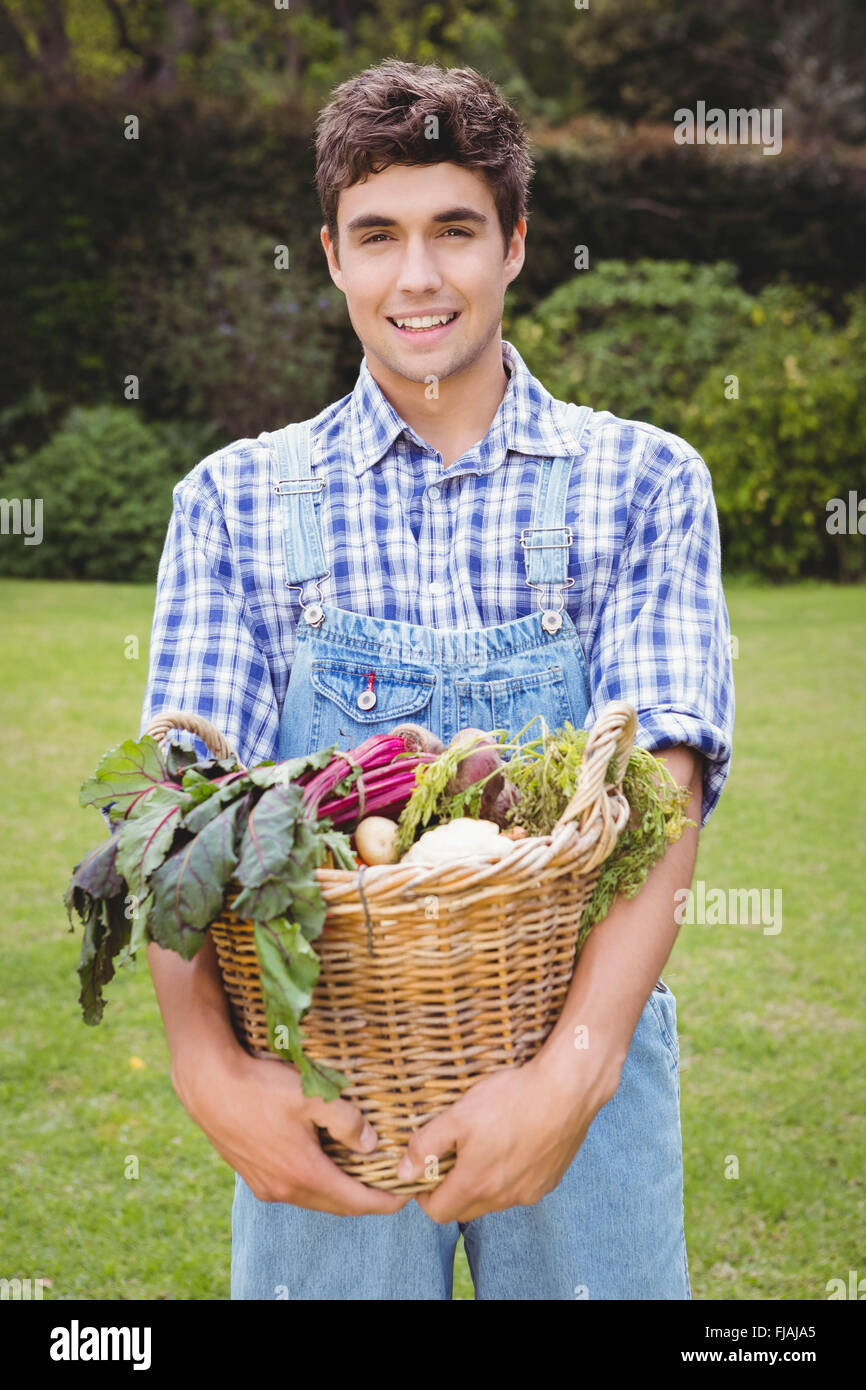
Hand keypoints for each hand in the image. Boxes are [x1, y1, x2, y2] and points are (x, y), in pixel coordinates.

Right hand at [173, 1043, 410, 1216]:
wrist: (208, 1084)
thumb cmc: (261, 1087)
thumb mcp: (313, 1096)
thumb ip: (348, 1122)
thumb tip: (371, 1144)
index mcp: (303, 1174)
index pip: (355, 1201)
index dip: (385, 1201)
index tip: (407, 1197)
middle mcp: (284, 1189)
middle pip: (335, 1204)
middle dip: (365, 1199)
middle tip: (389, 1186)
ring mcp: (265, 1186)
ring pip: (313, 1197)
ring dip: (338, 1190)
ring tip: (359, 1172)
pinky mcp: (251, 1175)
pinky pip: (293, 1187)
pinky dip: (314, 1181)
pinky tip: (320, 1160)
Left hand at [396, 1050, 620, 1223]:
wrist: (567, 1089)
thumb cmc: (511, 1099)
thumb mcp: (458, 1115)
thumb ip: (426, 1146)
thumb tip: (403, 1173)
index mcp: (476, 1184)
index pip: (438, 1212)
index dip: (425, 1194)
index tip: (426, 1169)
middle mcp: (504, 1197)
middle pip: (466, 1208)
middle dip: (452, 1189)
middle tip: (452, 1154)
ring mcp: (530, 1191)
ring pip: (494, 1199)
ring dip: (482, 1182)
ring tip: (484, 1145)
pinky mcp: (550, 1180)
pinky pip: (520, 1188)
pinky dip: (510, 1175)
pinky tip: (513, 1142)